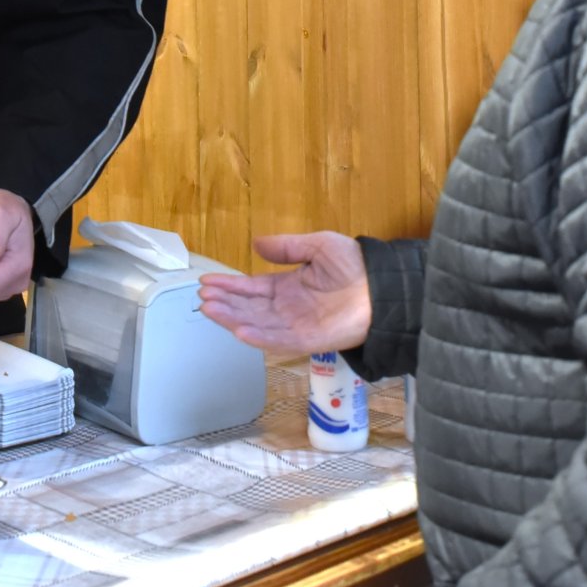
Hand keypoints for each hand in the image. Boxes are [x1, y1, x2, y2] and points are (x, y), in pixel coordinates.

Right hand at [197, 232, 372, 353]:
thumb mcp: (317, 246)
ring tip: (210, 310)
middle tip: (202, 297)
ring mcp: (297, 326)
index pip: (252, 288)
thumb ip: (287, 248)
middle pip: (249, 308)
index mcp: (288, 287)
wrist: (384, 286)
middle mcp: (288, 309)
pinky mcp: (310, 340)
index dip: (230, 286)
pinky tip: (239, 331)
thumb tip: (256, 245)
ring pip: (258, 325)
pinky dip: (260, 338)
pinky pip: (280, 341)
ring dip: (233, 319)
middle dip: (225, 303)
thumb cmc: (355, 265)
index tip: (207, 282)